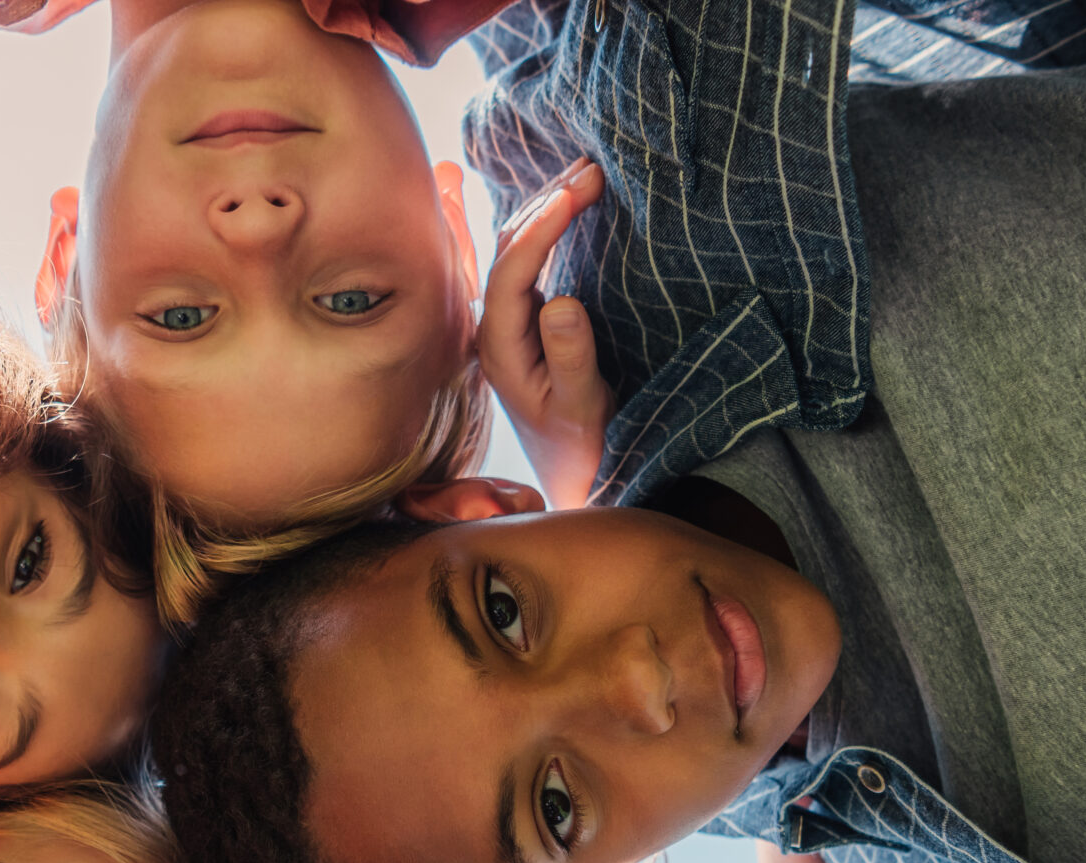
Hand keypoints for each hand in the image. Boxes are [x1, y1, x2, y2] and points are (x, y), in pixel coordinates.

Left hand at [477, 158, 614, 509]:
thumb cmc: (582, 444)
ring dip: (544, 205)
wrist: (573, 473)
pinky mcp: (521, 317)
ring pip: (513, 248)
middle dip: (547, 203)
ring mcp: (504, 320)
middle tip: (593, 167)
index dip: (540, 229)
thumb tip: (563, 300)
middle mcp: (492, 328)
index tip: (576, 193)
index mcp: (499, 348)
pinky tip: (537, 190)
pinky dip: (538, 222)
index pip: (511, 273)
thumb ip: (572, 356)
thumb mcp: (583, 407)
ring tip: (585, 170)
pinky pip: (522, 258)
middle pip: (507, 250)